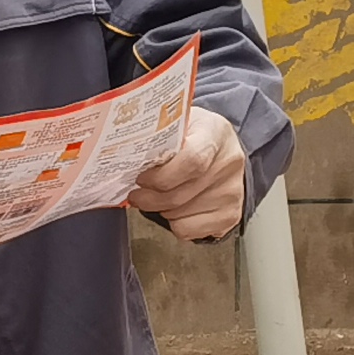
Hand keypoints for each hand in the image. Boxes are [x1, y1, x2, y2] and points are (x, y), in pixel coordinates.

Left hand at [131, 106, 251, 241]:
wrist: (224, 150)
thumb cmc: (194, 135)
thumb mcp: (178, 123)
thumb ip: (156, 137)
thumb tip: (122, 155)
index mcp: (215, 133)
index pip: (191, 161)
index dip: (160, 176)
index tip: (141, 178)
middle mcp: (228, 164)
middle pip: (179, 195)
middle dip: (149, 199)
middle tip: (136, 194)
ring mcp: (231, 193)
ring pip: (179, 216)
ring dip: (160, 209)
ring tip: (160, 195)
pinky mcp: (230, 216)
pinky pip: (188, 231)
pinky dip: (175, 223)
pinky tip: (176, 207)